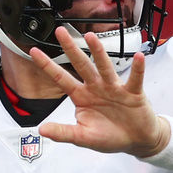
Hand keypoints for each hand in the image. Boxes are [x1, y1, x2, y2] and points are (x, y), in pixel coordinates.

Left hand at [30, 28, 169, 157]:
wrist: (136, 140)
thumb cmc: (110, 136)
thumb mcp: (83, 137)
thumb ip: (63, 133)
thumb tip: (42, 130)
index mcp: (82, 97)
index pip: (61, 78)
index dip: (48, 65)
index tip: (34, 52)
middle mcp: (96, 87)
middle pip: (81, 64)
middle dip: (70, 48)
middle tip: (60, 32)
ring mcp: (114, 88)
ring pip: (104, 66)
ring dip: (98, 51)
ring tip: (91, 37)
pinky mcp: (133, 92)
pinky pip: (134, 78)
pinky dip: (138, 68)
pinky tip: (138, 57)